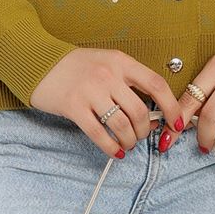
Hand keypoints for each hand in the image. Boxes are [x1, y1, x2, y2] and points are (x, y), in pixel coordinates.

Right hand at [29, 48, 183, 157]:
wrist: (38, 61)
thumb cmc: (76, 66)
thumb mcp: (107, 63)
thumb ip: (129, 83)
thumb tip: (152, 114)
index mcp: (121, 61)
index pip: (156, 85)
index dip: (171, 107)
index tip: (176, 123)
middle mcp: (108, 75)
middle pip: (139, 112)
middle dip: (145, 131)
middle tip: (140, 136)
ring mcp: (90, 91)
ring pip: (122, 126)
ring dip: (129, 141)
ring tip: (126, 144)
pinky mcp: (73, 107)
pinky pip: (99, 134)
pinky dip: (110, 147)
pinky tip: (115, 152)